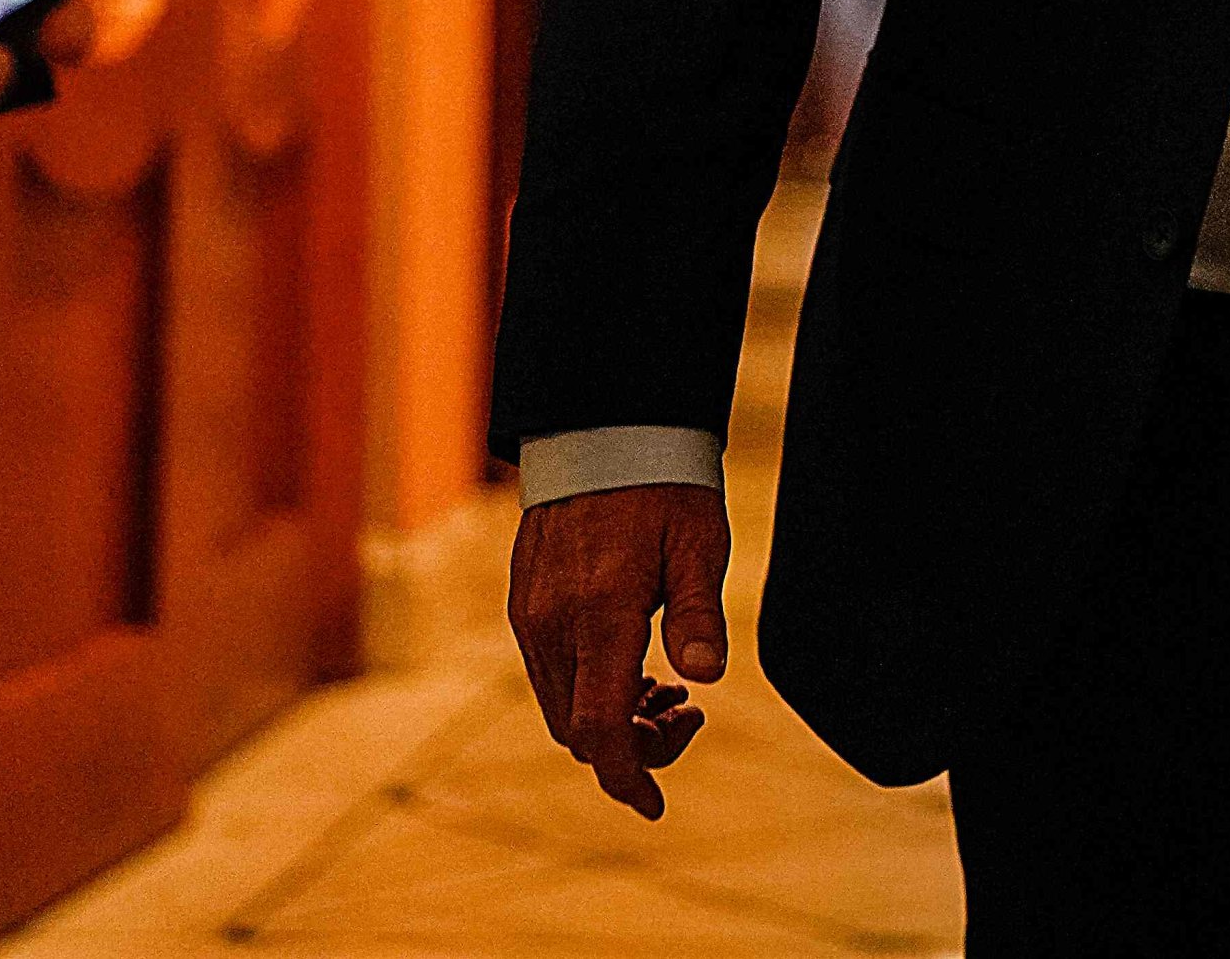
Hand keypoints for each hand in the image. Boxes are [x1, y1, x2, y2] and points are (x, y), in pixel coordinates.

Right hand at [510, 484, 729, 819]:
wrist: (602, 425)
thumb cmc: (661, 483)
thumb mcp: (698, 544)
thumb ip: (699, 614)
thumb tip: (705, 679)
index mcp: (599, 614)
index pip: (599, 729)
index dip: (628, 776)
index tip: (654, 804)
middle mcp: (552, 623)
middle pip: (577, 731)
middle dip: (630, 747)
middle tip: (689, 716)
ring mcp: (530, 613)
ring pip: (559, 705)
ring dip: (609, 718)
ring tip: (666, 689)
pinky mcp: (524, 601)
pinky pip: (549, 672)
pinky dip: (587, 688)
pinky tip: (632, 660)